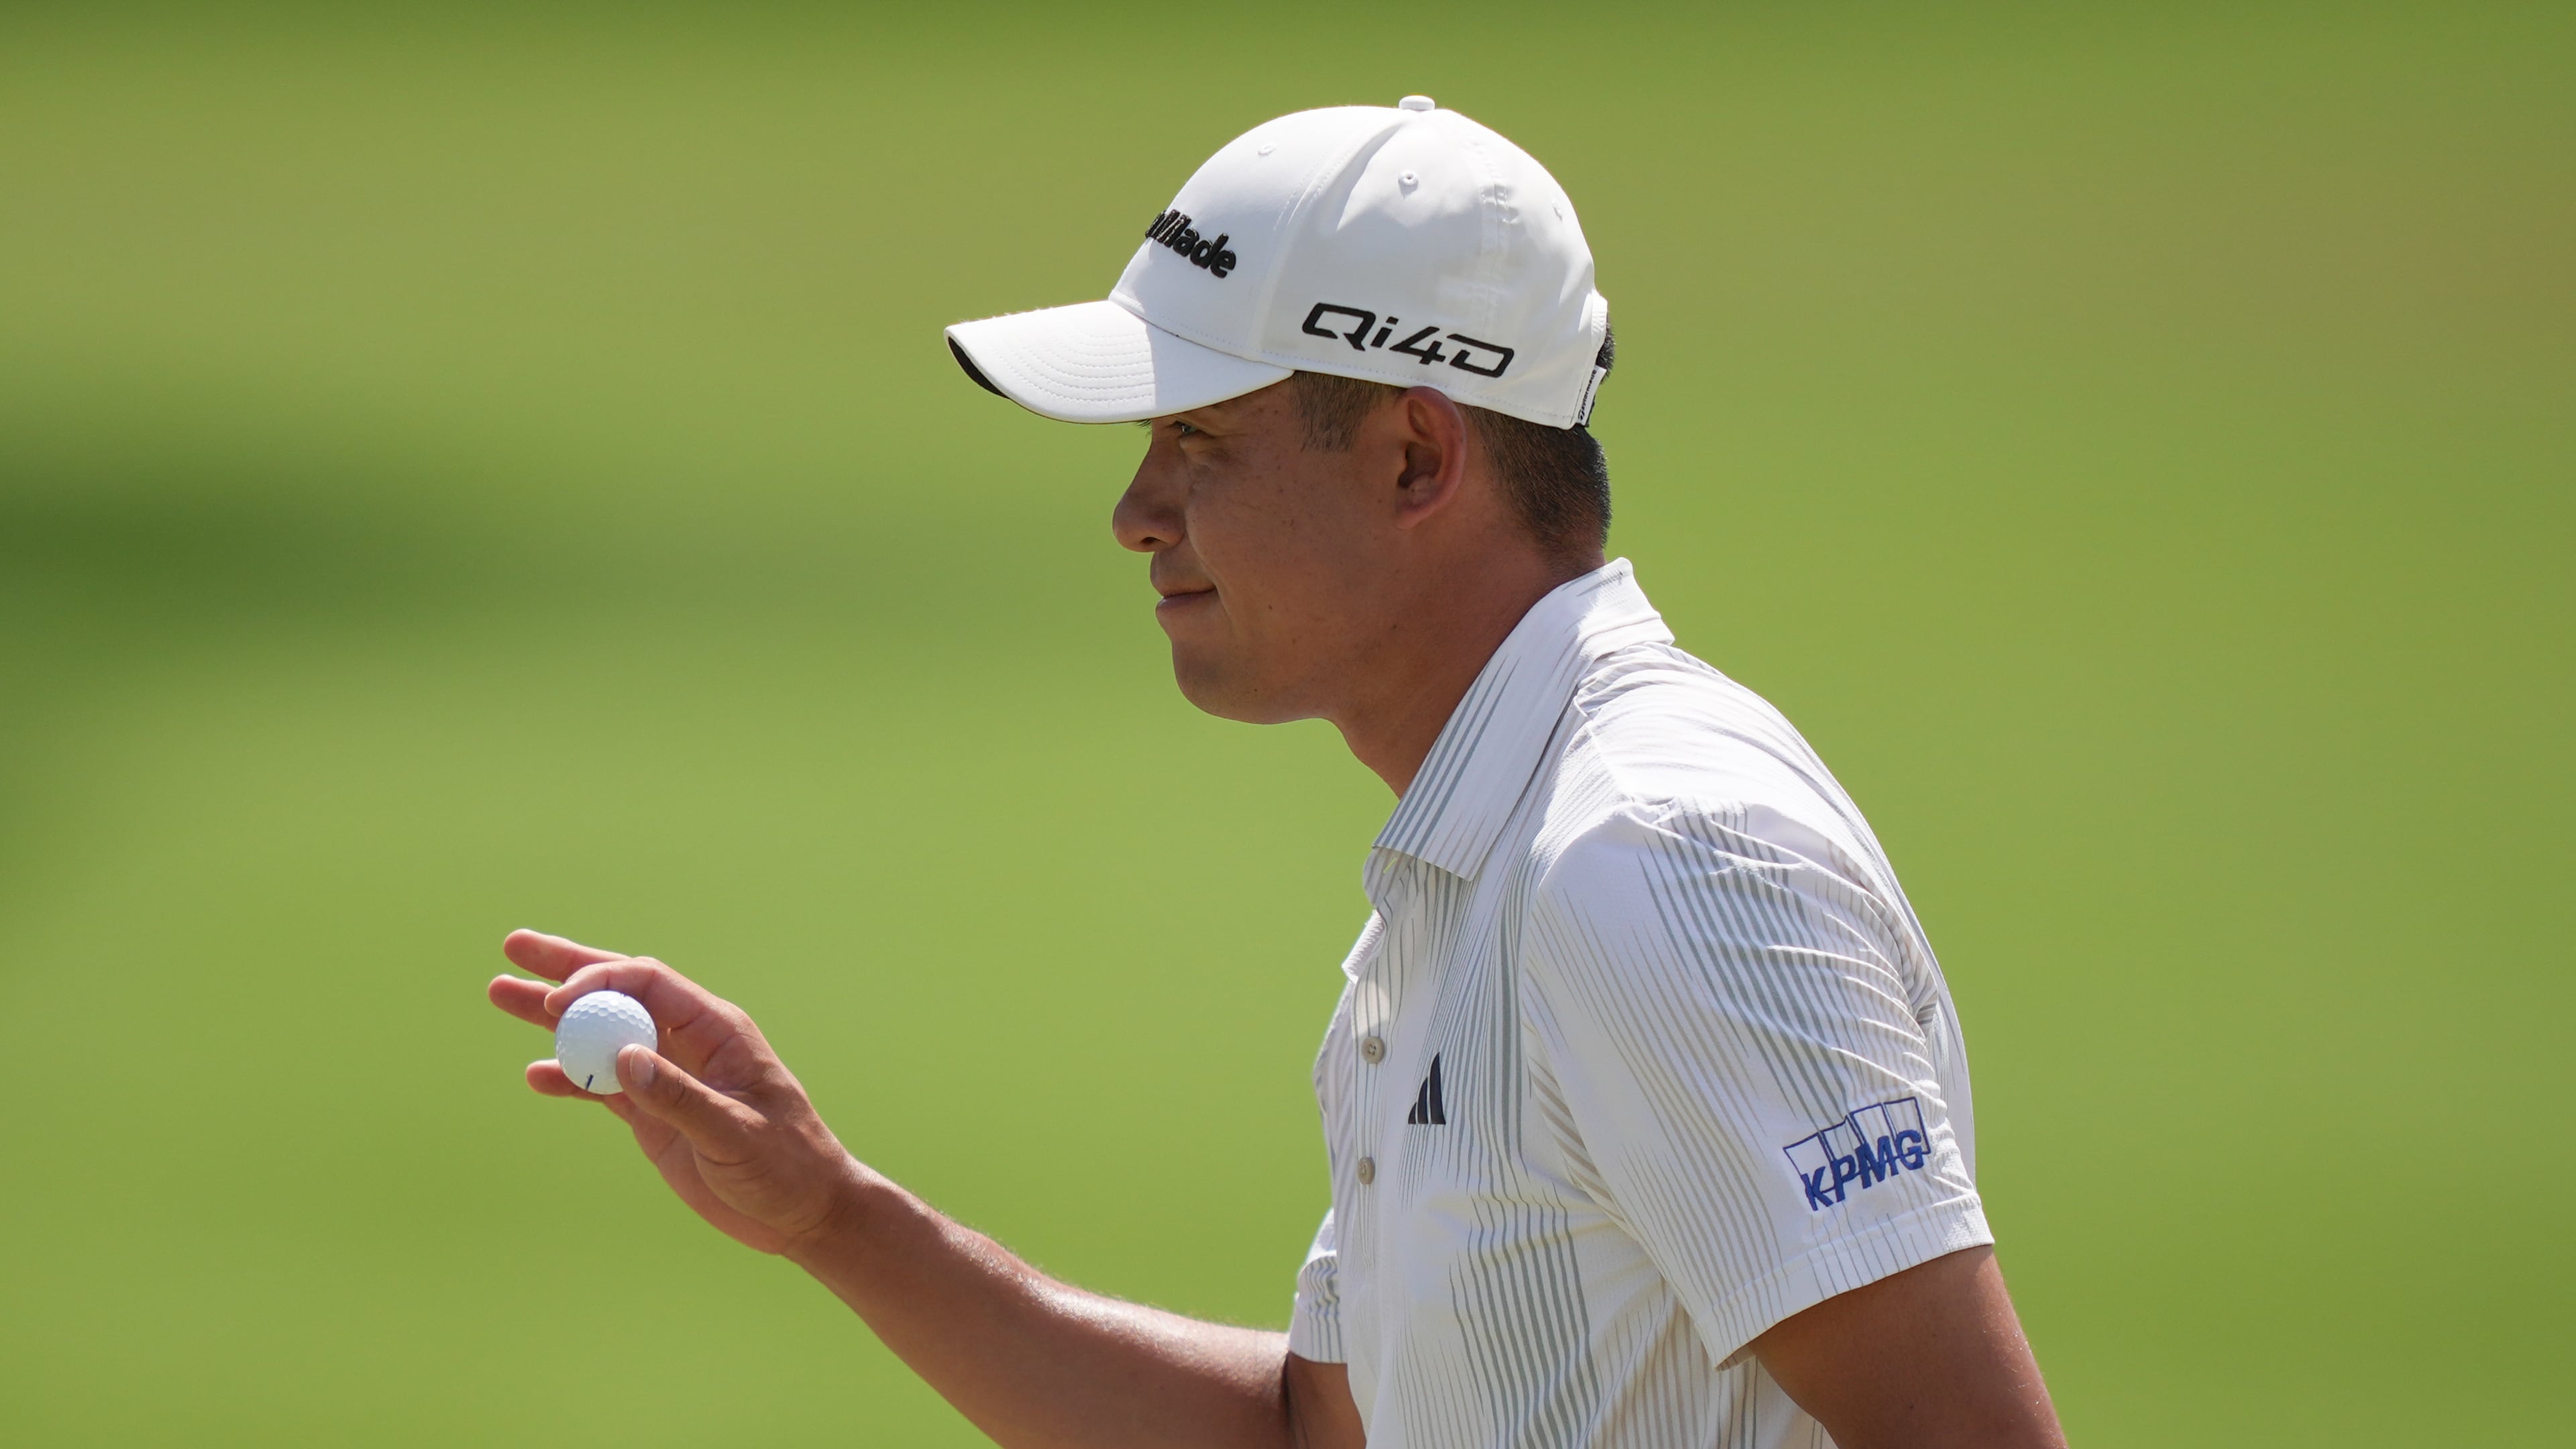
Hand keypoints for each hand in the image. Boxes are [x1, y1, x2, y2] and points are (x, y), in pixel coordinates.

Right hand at [487, 929, 860, 1257]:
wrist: (802, 1210)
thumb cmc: (786, 1165)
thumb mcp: (735, 1133)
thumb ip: (679, 1097)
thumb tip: (623, 1058)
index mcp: (717, 1030)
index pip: (649, 982)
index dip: (601, 980)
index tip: (557, 1001)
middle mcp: (688, 1043)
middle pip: (619, 991)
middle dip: (567, 968)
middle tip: (513, 946)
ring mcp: (667, 1076)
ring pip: (603, 1033)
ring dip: (553, 1018)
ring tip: (501, 992)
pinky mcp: (655, 1113)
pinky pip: (603, 1084)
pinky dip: (570, 1076)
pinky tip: (535, 1074)